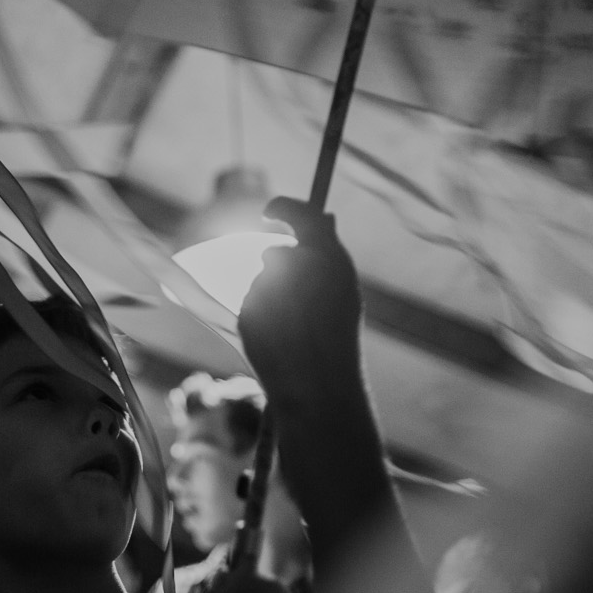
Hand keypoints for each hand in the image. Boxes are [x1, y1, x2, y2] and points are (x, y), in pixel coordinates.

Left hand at [237, 198, 362, 395]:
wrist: (317, 384)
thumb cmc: (337, 338)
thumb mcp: (344, 291)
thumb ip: (329, 252)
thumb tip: (325, 216)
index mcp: (329, 256)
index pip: (300, 213)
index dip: (283, 207)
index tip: (270, 211)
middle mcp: (298, 265)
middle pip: (274, 254)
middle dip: (278, 271)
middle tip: (291, 299)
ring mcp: (270, 286)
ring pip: (260, 281)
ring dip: (270, 298)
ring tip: (293, 330)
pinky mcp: (248, 308)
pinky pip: (250, 304)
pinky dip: (259, 317)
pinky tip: (277, 339)